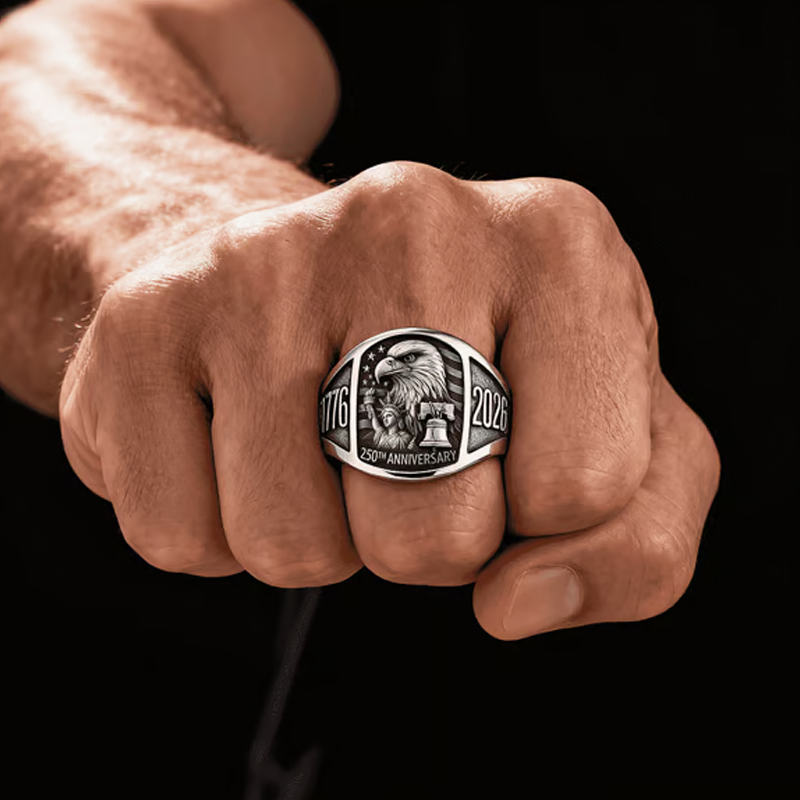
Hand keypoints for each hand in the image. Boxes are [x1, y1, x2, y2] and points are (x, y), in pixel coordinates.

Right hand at [59, 161, 719, 639]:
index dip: (540, 516)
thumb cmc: (469, 371)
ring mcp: (262, 261)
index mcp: (555, 240)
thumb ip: (635, 546)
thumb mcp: (613, 447)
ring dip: (320, 538)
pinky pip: (181, 537)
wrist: (292, 277)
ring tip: (317, 442)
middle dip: (425, 542)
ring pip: (296, 549)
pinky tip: (236, 437)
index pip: (586, 487)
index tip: (504, 453)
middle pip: (439, 533)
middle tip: (402, 457)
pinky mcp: (144, 320)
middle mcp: (411, 217)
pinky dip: (218, 529)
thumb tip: (519, 603)